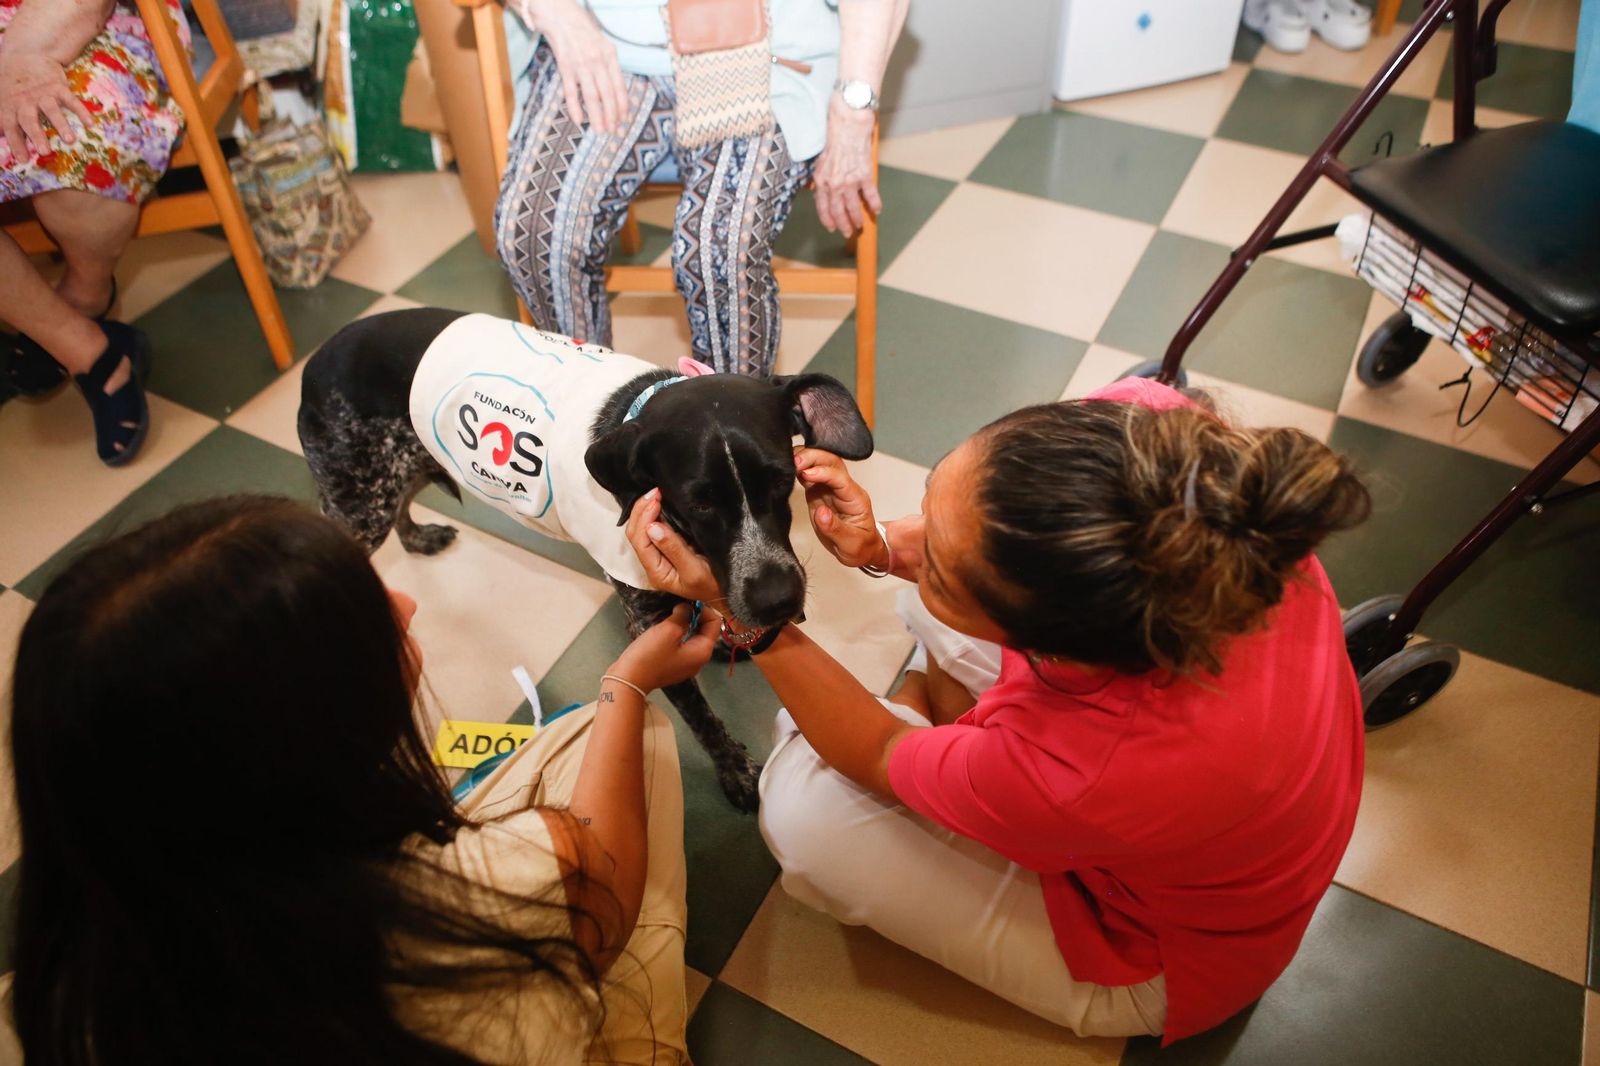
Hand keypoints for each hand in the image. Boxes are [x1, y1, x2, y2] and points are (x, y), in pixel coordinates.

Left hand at [0, 51, 90, 159]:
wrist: (26, 54)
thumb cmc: (12, 82)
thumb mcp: (0, 96)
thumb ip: (1, 116)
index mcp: (9, 105)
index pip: (10, 126)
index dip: (16, 143)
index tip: (24, 160)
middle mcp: (25, 100)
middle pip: (30, 120)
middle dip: (37, 136)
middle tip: (45, 152)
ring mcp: (42, 93)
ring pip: (51, 110)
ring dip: (61, 125)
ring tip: (70, 141)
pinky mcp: (58, 86)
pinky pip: (71, 100)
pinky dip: (81, 112)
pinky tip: (90, 124)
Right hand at [515, 0, 627, 133]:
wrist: (561, 17)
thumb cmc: (584, 32)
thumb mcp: (604, 45)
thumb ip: (610, 66)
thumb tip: (618, 92)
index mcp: (610, 56)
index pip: (619, 86)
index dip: (622, 106)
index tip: (624, 120)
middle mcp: (597, 61)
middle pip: (607, 95)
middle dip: (612, 116)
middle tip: (613, 131)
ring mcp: (581, 65)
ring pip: (591, 97)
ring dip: (596, 116)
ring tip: (600, 131)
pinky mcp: (565, 67)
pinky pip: (570, 92)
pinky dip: (575, 108)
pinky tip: (578, 121)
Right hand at [609, 602, 720, 690]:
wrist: (629, 680)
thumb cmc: (650, 655)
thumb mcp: (669, 630)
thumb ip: (683, 615)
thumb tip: (687, 608)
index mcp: (703, 652)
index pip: (715, 623)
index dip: (704, 609)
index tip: (687, 602)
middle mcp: (699, 659)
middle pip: (705, 631)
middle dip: (694, 616)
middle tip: (678, 606)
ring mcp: (686, 664)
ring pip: (692, 637)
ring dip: (684, 623)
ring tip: (670, 614)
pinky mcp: (673, 665)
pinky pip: (681, 644)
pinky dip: (676, 633)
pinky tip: (664, 627)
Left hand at [625, 489, 723, 601]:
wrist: (726, 593)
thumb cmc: (713, 586)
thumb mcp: (694, 570)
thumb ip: (674, 549)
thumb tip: (653, 527)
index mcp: (656, 572)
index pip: (640, 542)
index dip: (644, 518)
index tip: (656, 500)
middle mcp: (654, 563)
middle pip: (636, 534)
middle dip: (641, 510)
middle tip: (655, 491)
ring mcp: (661, 555)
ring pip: (643, 530)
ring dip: (647, 510)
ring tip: (656, 493)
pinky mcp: (670, 547)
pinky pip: (656, 529)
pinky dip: (656, 514)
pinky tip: (662, 502)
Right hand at [795, 447, 884, 568]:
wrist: (859, 551)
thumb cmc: (860, 546)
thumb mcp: (852, 544)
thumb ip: (836, 529)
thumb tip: (821, 513)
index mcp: (855, 498)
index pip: (840, 477)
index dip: (823, 472)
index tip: (806, 473)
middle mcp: (843, 488)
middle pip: (831, 461)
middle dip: (813, 456)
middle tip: (794, 460)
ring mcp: (830, 489)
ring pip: (819, 463)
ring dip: (805, 458)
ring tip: (787, 460)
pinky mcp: (817, 493)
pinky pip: (808, 475)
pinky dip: (798, 468)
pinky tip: (787, 468)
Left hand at [812, 101, 879, 235]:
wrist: (848, 126)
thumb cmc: (834, 141)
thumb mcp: (820, 162)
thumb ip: (821, 179)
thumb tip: (820, 192)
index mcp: (821, 181)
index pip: (822, 208)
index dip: (828, 220)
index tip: (832, 228)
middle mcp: (834, 184)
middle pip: (838, 212)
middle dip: (843, 225)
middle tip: (848, 232)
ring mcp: (850, 181)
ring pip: (853, 208)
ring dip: (857, 219)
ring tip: (861, 225)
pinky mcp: (864, 176)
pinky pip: (870, 195)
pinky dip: (874, 204)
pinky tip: (877, 210)